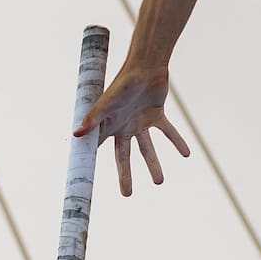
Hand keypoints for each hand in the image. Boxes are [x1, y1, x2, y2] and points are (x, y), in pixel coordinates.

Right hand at [74, 63, 190, 195]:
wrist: (146, 65)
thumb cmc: (123, 82)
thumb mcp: (108, 102)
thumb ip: (93, 118)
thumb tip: (74, 134)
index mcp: (110, 126)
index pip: (99, 149)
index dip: (94, 164)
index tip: (89, 182)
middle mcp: (124, 126)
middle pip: (125, 157)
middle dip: (126, 175)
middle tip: (127, 194)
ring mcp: (141, 121)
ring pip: (147, 148)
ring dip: (154, 164)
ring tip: (159, 181)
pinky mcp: (157, 115)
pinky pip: (168, 131)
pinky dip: (177, 141)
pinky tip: (186, 154)